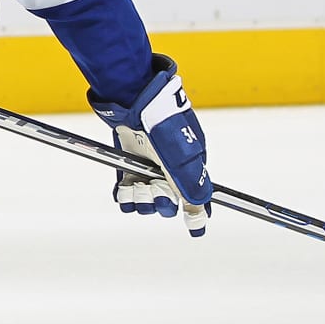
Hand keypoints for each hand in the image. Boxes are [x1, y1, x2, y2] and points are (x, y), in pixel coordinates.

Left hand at [89, 56, 212, 236]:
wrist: (130, 95)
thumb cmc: (161, 121)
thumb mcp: (179, 153)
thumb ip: (190, 181)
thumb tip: (201, 209)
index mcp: (191, 163)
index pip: (198, 195)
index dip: (196, 212)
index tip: (196, 228)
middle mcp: (170, 167)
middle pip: (169, 201)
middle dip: (161, 203)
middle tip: (154, 193)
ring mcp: (148, 166)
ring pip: (146, 199)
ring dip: (140, 200)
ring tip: (136, 190)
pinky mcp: (128, 163)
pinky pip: (127, 190)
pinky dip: (125, 195)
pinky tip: (124, 193)